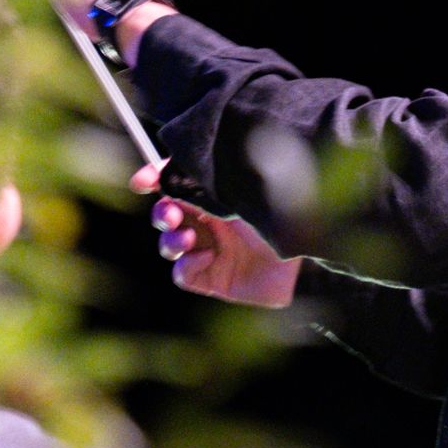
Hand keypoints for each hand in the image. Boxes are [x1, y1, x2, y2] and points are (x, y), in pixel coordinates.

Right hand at [131, 161, 301, 306]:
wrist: (306, 257)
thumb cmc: (281, 214)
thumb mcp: (242, 191)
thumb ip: (206, 179)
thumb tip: (166, 167)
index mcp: (218, 195)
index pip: (178, 184)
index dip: (154, 180)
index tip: (141, 182)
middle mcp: (212, 222)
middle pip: (166, 215)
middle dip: (160, 214)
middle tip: (170, 214)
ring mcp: (211, 251)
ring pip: (169, 245)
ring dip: (170, 239)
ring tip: (188, 237)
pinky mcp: (214, 279)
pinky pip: (183, 274)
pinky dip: (187, 266)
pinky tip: (207, 258)